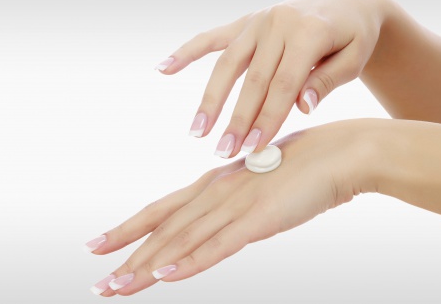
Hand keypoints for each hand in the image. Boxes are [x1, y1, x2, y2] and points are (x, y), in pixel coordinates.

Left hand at [88, 119, 376, 295]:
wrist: (342, 152)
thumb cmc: (307, 166)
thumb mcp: (263, 184)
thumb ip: (240, 201)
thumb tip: (226, 216)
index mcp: (217, 183)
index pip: (163, 209)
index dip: (129, 228)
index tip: (101, 243)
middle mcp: (217, 193)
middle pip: (163, 229)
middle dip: (127, 255)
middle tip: (98, 281)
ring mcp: (237, 205)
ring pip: (182, 241)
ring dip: (147, 267)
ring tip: (115, 288)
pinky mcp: (260, 219)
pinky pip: (219, 246)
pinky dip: (189, 262)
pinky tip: (166, 276)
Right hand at [157, 0, 387, 157]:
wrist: (346, 1)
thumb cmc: (354, 35)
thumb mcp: (354, 58)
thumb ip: (327, 81)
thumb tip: (301, 106)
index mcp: (309, 31)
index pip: (284, 85)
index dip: (268, 118)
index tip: (253, 148)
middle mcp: (278, 22)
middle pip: (253, 79)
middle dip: (237, 119)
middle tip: (223, 152)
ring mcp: (259, 20)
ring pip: (228, 63)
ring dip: (210, 98)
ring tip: (197, 130)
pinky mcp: (247, 21)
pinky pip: (213, 37)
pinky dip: (188, 52)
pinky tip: (164, 67)